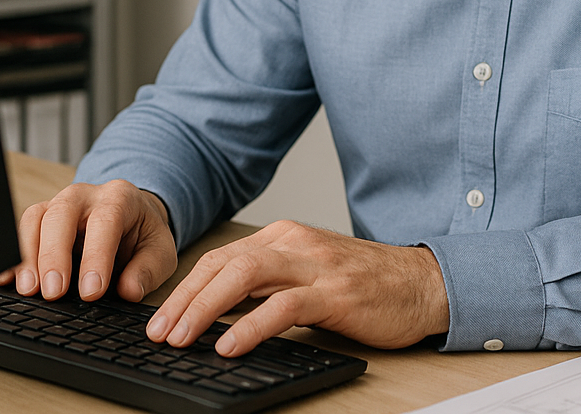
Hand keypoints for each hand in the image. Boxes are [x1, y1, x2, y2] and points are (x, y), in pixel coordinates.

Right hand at [0, 180, 176, 303]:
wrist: (132, 216)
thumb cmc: (143, 234)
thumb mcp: (160, 251)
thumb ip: (148, 270)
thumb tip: (129, 290)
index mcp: (120, 198)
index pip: (106, 221)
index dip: (96, 256)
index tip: (91, 291)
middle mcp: (85, 196)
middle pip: (62, 214)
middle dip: (54, 254)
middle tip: (53, 292)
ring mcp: (58, 204)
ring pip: (35, 219)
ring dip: (28, 256)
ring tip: (29, 291)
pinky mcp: (40, 219)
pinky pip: (20, 230)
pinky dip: (13, 256)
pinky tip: (7, 279)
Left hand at [144, 220, 448, 356]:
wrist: (423, 283)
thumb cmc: (366, 286)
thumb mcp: (308, 276)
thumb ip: (269, 287)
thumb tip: (218, 315)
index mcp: (283, 237)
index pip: (220, 258)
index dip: (185, 288)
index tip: (159, 318)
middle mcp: (294, 243)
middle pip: (223, 264)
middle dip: (184, 300)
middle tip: (157, 332)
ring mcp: (314, 265)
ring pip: (244, 277)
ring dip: (205, 309)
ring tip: (180, 338)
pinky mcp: (335, 292)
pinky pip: (282, 306)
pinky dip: (250, 325)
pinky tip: (229, 344)